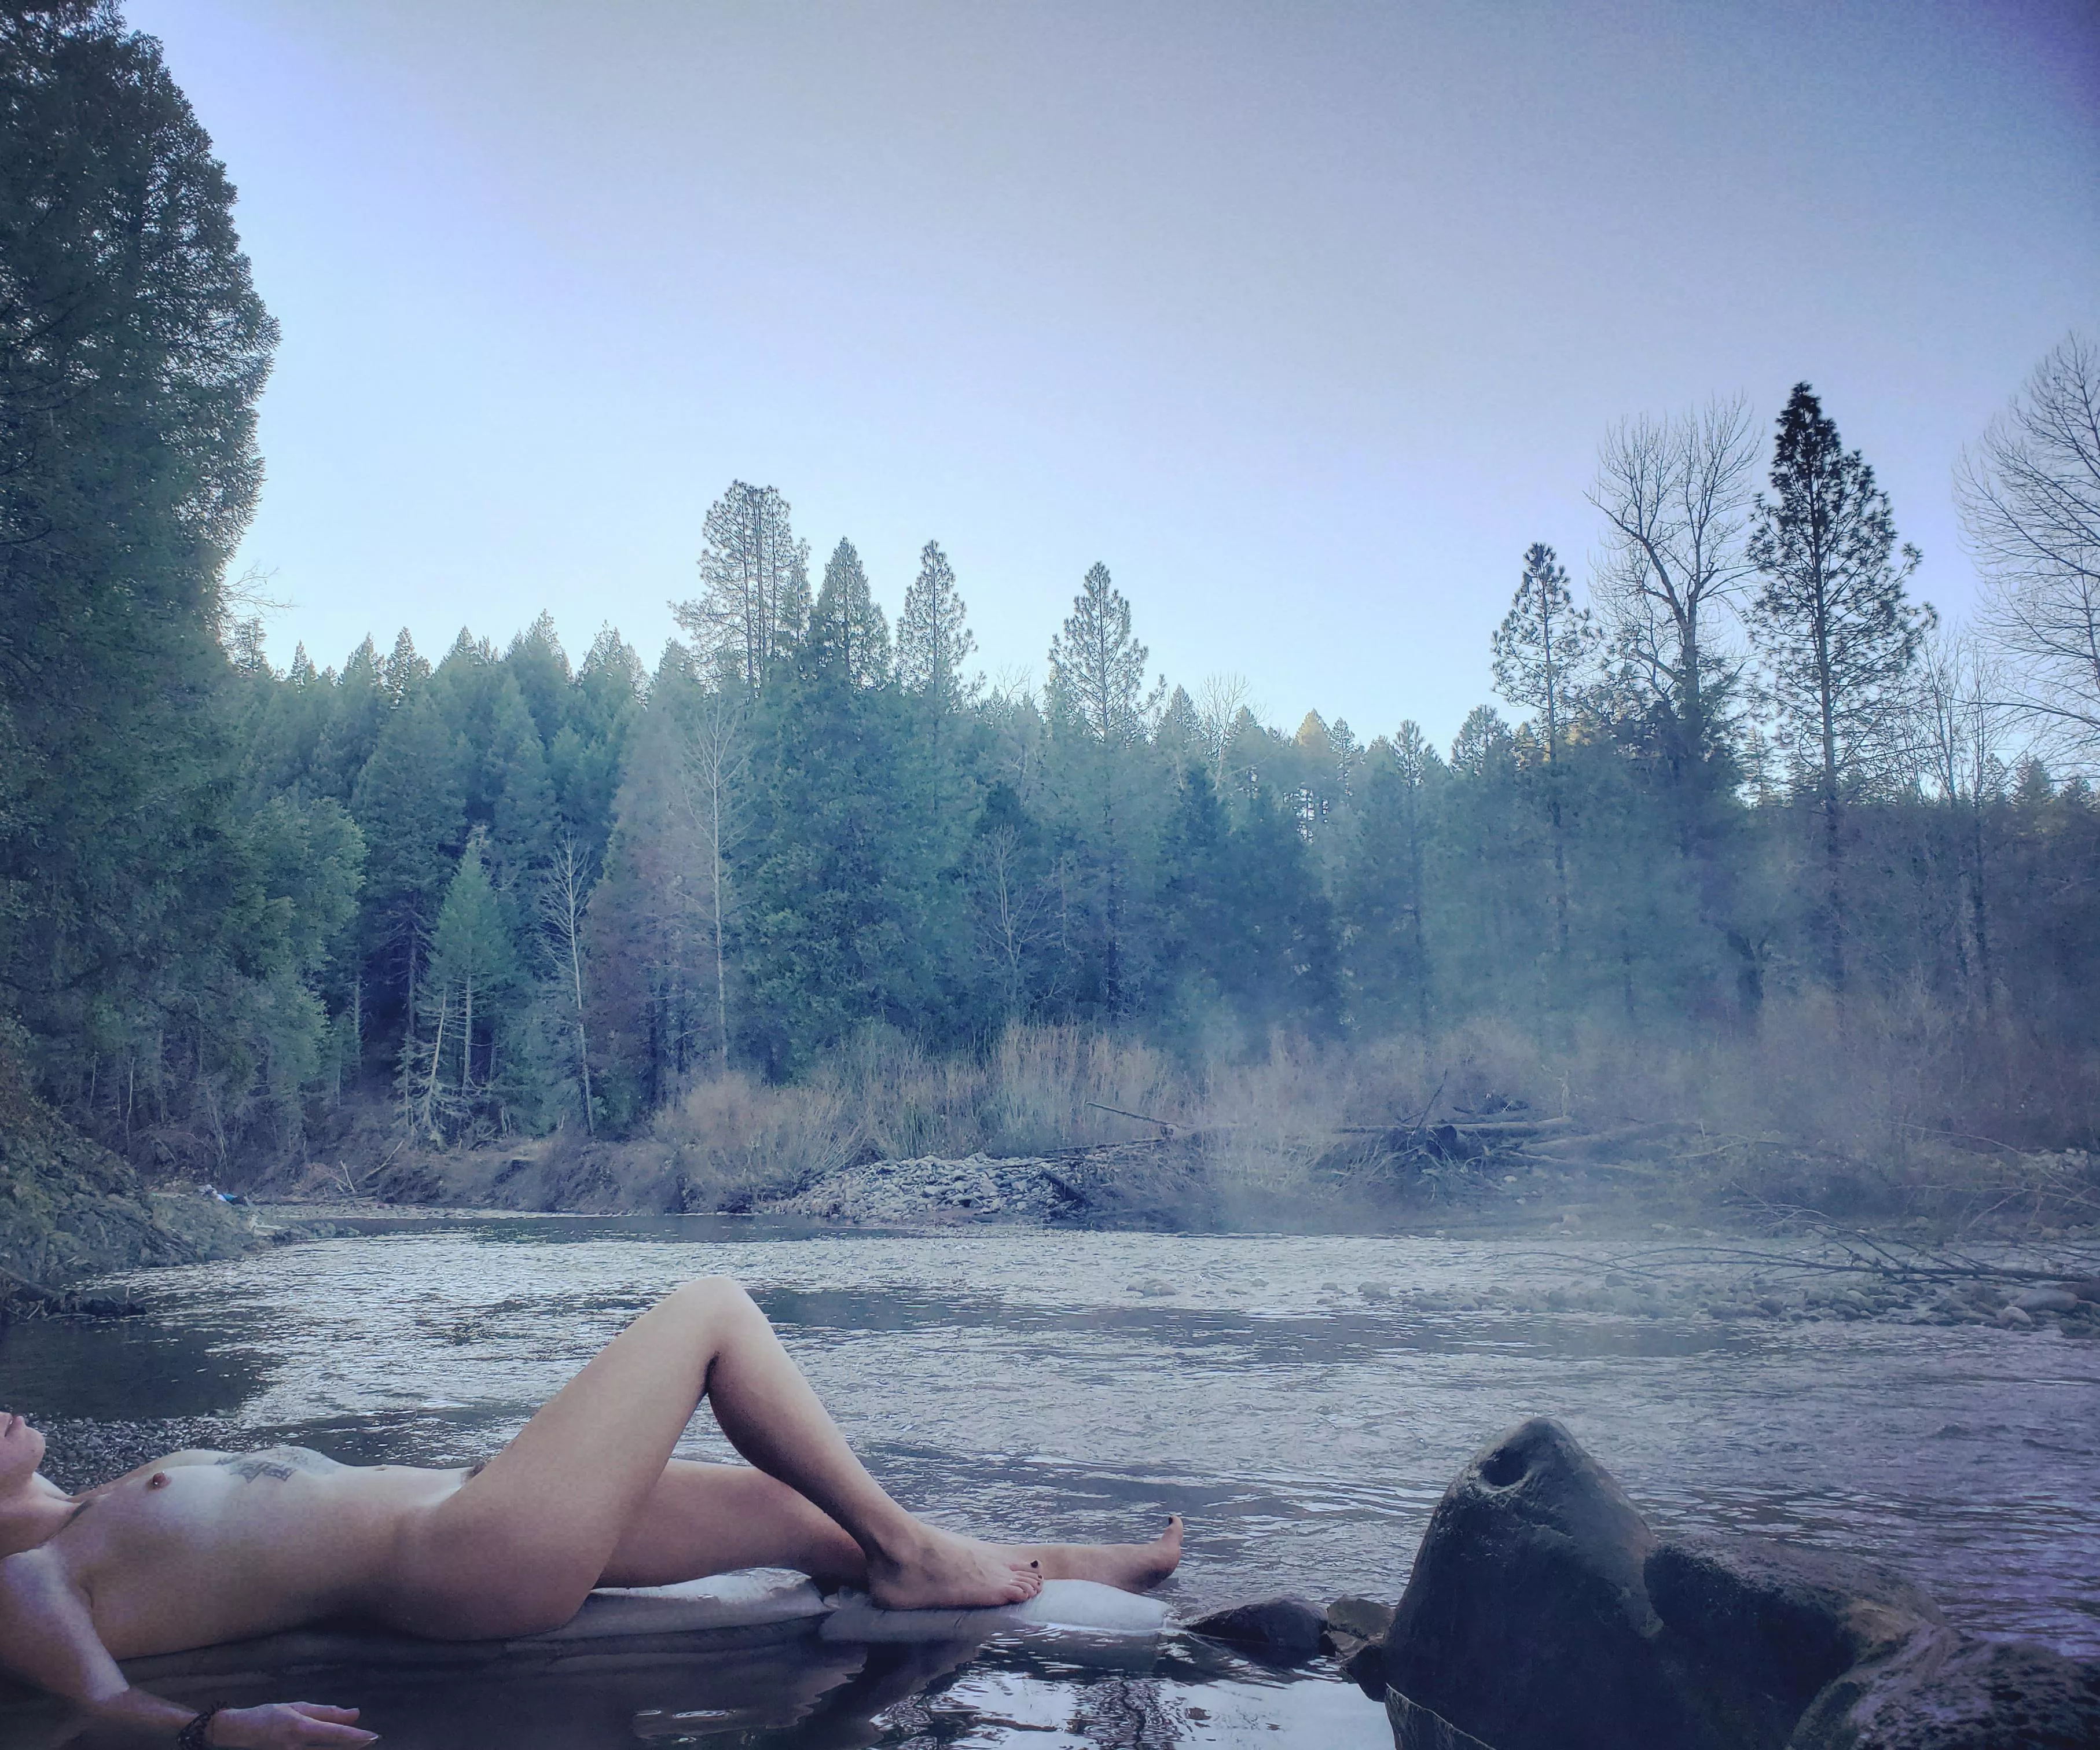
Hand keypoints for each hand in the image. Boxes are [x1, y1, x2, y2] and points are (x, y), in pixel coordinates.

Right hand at [209, 1703, 376, 1746]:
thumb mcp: (297, 1707)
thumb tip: (355, 1714)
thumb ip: (327, 1713)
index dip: (356, 1736)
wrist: (237, 1732)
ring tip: (354, 1743)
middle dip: (352, 1746)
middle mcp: (294, 1747)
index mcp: (299, 1728)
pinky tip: (334, 1747)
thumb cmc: (268, 1715)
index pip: (334, 1734)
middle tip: (370, 1740)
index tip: (374, 1736)